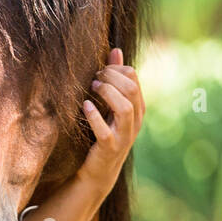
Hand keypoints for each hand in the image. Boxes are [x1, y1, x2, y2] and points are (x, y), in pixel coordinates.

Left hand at [76, 48, 144, 193]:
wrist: (98, 170)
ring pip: (125, 108)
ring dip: (106, 93)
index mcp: (137, 107)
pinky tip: (84, 106)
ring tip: (91, 88)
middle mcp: (134, 121)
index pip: (133, 77)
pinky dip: (94, 117)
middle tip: (93, 77)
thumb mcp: (110, 104)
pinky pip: (105, 131)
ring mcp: (124, 136)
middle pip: (130, 89)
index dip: (115, 68)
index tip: (98, 70)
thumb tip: (115, 50)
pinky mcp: (110, 149)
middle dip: (110, 78)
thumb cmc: (103, 131)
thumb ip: (115, 78)